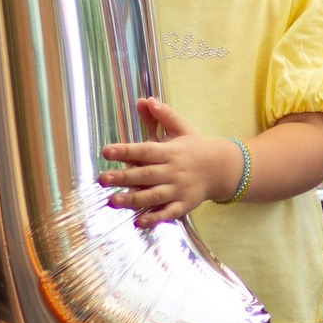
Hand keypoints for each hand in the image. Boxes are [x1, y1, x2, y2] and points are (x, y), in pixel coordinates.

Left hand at [99, 97, 239, 228]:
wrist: (221, 169)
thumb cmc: (194, 148)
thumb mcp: (180, 129)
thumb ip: (163, 115)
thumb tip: (145, 100)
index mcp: (170, 152)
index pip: (145, 150)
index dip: (126, 151)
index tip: (106, 151)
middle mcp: (173, 171)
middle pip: (146, 175)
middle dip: (123, 178)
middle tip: (101, 179)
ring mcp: (179, 189)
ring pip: (154, 196)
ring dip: (133, 199)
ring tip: (113, 201)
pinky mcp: (183, 205)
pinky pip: (168, 213)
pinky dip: (154, 218)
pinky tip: (138, 222)